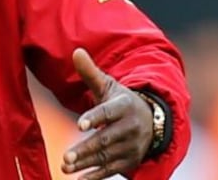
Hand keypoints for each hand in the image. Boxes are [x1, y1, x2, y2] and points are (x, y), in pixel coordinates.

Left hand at [61, 48, 153, 179]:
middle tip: (65, 157)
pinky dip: (95, 176)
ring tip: (65, 166)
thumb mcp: (108, 86)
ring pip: (106, 157)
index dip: (95, 117)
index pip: (108, 112)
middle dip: (85, 149)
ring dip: (86, 164)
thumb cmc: (121, 102)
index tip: (80, 124)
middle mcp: (130, 128)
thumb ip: (90, 72)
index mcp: (124, 106)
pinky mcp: (129, 161)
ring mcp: (131, 147)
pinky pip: (111, 170)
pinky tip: (79, 179)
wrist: (152, 121)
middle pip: (105, 139)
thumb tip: (76, 51)